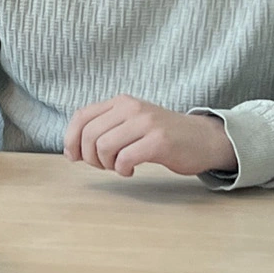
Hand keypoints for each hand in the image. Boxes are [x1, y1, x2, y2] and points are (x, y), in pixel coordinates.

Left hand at [62, 95, 237, 177]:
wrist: (203, 138)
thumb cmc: (161, 135)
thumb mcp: (131, 122)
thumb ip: (105, 128)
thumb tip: (72, 148)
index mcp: (121, 102)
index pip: (81, 117)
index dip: (70, 139)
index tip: (74, 157)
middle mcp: (132, 108)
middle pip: (90, 135)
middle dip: (90, 157)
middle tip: (104, 165)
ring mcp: (146, 123)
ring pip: (104, 146)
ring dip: (106, 164)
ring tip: (119, 166)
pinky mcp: (159, 141)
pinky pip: (125, 158)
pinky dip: (122, 169)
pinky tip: (130, 170)